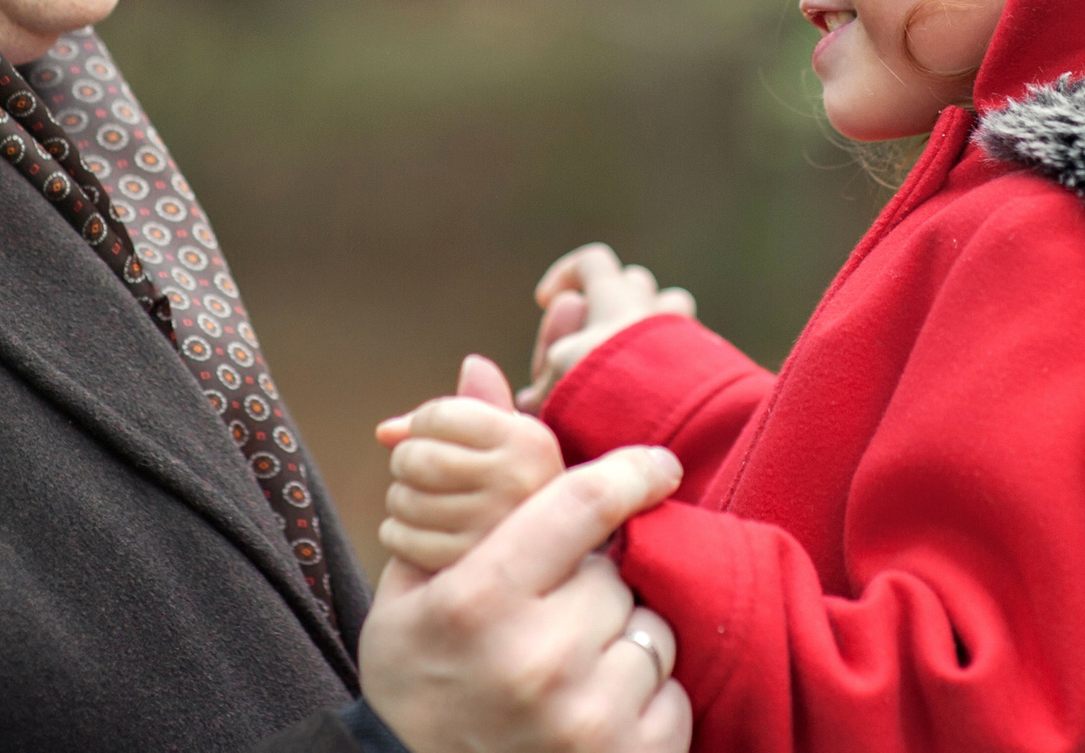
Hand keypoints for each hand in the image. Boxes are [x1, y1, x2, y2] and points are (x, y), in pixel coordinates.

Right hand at [359, 443, 691, 752]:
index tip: (659, 464)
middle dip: (596, 581)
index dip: (629, 472)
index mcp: (478, 601)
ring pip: (651, 632)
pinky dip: (645, 697)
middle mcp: (535, 658)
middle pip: (615, 573)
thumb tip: (481, 366)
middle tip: (557, 613)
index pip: (579, 505)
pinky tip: (595, 710)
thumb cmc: (416, 680)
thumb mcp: (412, 586)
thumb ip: (457, 479)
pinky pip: (672, 696)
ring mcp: (585, 719)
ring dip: (624, 638)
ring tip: (572, 666)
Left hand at [377, 356, 566, 571]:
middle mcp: (516, 485)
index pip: (438, 416)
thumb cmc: (510, 483)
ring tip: (425, 501)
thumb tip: (385, 432)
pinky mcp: (464, 567)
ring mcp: (490, 531)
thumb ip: (457, 412)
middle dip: (405, 460)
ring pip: (403, 499)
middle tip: (419, 470)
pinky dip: (396, 533)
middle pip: (415, 458)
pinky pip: (401, 538)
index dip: (421, 424)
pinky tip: (419, 531)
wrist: (541, 555)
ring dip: (401, 497)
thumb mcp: (503, 438)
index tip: (432, 437)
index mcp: (528, 443)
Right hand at [516, 245, 695, 412]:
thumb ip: (543, 386)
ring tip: (634, 362)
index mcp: (615, 298)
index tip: (547, 300)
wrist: (670, 422)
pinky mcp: (708, 362)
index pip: (593, 261)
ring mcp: (686, 332)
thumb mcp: (557, 383)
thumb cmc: (605, 394)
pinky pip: (691, 346)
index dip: (567, 274)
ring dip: (653, 326)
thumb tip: (530, 399)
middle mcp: (654, 307)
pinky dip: (673, 358)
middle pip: (636, 284)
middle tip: (597, 338)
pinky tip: (658, 389)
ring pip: (671, 308)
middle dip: (615, 301)